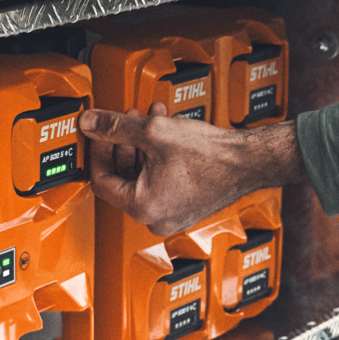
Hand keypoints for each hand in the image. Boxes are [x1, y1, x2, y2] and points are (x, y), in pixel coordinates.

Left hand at [79, 104, 302, 235]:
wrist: (247, 162)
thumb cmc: (210, 156)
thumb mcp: (153, 132)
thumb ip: (116, 127)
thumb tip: (91, 123)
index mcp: (142, 208)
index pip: (101, 180)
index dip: (98, 151)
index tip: (100, 133)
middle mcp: (155, 219)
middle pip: (123, 178)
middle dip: (125, 143)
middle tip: (128, 120)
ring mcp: (172, 216)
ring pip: (143, 178)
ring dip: (143, 146)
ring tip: (151, 120)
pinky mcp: (186, 209)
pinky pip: (161, 183)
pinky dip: (159, 160)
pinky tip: (167, 134)